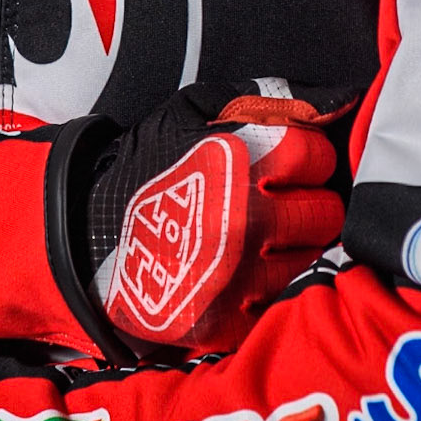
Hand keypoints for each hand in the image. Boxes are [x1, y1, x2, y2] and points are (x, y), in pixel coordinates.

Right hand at [73, 80, 351, 351]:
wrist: (82, 235)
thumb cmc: (145, 166)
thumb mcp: (194, 110)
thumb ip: (269, 98)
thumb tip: (338, 100)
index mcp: (239, 160)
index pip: (319, 157)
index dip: (304, 157)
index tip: (285, 165)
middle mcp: (244, 219)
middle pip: (326, 212)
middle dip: (308, 202)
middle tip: (279, 203)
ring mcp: (238, 276)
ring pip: (312, 259)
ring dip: (294, 246)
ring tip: (261, 236)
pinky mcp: (227, 322)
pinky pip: (282, 300)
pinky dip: (271, 287)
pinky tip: (245, 271)